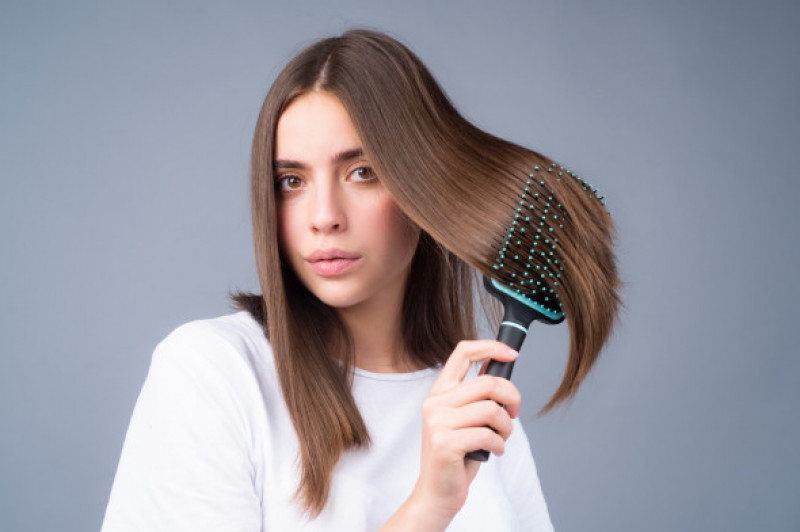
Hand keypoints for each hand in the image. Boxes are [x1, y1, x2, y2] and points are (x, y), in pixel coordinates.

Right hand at [381, 340, 520, 530]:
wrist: (436, 492)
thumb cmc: (456, 456)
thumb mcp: (464, 418)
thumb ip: (475, 394)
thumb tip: (498, 365)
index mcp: (440, 392)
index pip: (462, 352)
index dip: (490, 347)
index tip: (511, 354)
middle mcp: (435, 403)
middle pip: (487, 382)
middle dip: (512, 397)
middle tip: (514, 414)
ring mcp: (438, 423)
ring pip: (491, 409)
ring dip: (507, 427)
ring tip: (502, 438)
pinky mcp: (445, 443)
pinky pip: (488, 434)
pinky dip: (499, 445)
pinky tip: (494, 451)